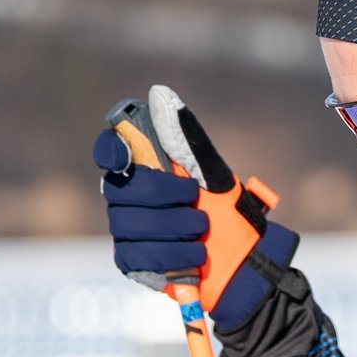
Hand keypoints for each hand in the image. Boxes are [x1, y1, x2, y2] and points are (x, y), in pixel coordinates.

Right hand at [92, 87, 297, 329]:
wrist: (245, 262)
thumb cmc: (228, 213)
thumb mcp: (215, 173)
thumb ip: (187, 139)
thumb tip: (160, 94)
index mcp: (144, 170)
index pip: (110, 151)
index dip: (111, 150)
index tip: (125, 154)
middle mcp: (126, 197)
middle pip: (124, 190)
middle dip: (166, 198)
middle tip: (197, 205)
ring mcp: (125, 230)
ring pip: (131, 224)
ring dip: (175, 229)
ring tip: (202, 233)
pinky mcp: (131, 261)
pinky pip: (139, 255)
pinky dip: (172, 255)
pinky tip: (194, 256)